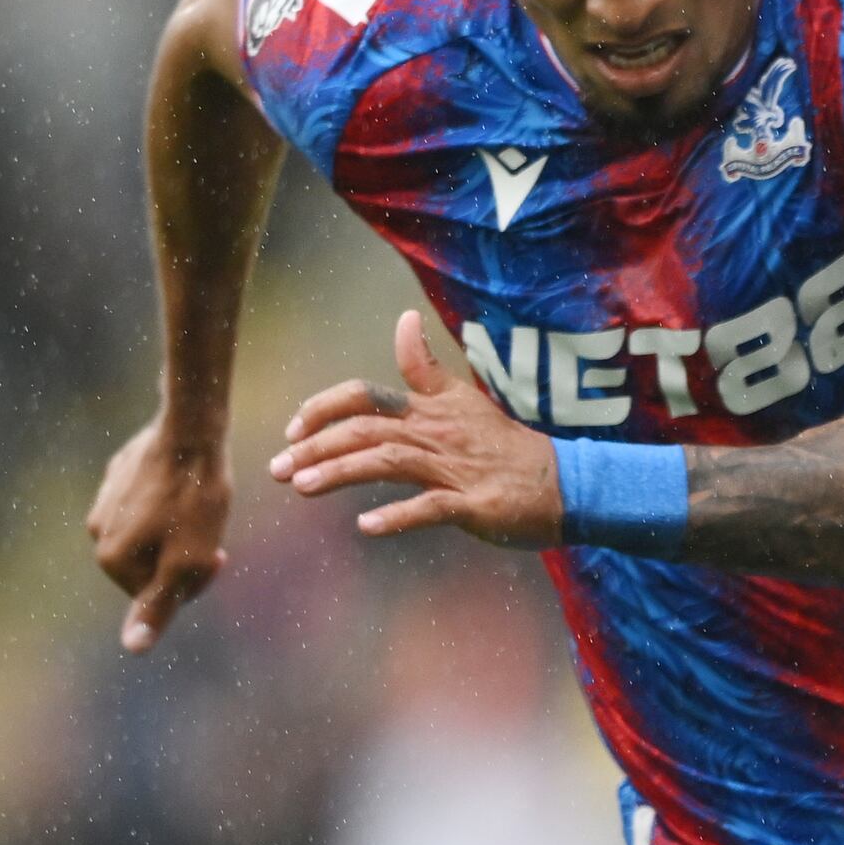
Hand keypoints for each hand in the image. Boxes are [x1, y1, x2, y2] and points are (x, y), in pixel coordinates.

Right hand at [89, 416, 231, 650]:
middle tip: (211, 530)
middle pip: (152, 566)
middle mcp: (97, 533)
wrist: (191, 431)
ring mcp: (104, 502)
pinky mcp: (118, 476)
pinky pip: (148, 504)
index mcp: (111, 560)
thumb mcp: (187, 562)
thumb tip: (132, 649)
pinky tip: (185, 484)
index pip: (159, 596)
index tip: (216, 553)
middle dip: (185, 556)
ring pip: (152, 535)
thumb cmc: (196, 499)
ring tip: (200, 505)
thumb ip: (159, 606)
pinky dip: (170, 502)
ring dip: (179, 530)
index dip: (196, 580)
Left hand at [269, 308, 560, 547]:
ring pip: (387, 462)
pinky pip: (430, 508)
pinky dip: (397, 516)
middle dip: (314, 447)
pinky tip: (366, 525)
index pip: (366, 395)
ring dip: (340, 472)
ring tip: (302, 487)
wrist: (565, 483)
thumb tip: (404, 319)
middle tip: (278, 468)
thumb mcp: (463, 400)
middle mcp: (437, 432)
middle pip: (364, 430)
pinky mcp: (473, 504)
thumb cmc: (505, 447)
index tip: (294, 428)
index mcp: (431, 408)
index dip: (324, 407)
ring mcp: (455, 468)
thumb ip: (425, 366)